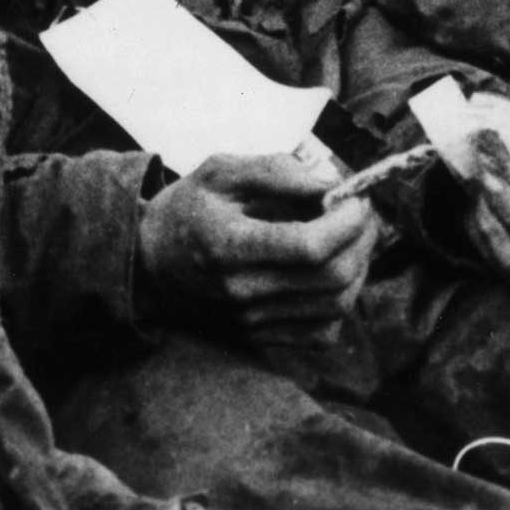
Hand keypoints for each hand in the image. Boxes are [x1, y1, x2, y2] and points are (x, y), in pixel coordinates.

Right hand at [135, 151, 381, 347]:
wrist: (147, 262)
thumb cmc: (187, 210)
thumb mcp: (220, 172)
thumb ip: (277, 172)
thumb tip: (331, 183)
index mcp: (229, 247)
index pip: (310, 246)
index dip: (347, 221)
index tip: (355, 196)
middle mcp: (243, 293)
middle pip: (332, 278)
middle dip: (362, 239)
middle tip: (362, 212)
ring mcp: (253, 322)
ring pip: (336, 307)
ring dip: (359, 268)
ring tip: (353, 238)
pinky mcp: (260, 337)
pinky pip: (322, 333)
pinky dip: (341, 302)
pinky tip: (332, 272)